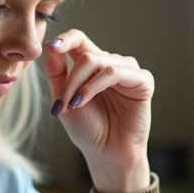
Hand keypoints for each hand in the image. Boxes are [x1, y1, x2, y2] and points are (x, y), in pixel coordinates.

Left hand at [44, 31, 153, 192]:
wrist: (106, 153)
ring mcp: (128, 70)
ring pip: (97, 62)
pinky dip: (94, 86)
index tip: (50, 46)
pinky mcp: (142, 80)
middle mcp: (111, 63)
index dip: (65, 39)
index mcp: (93, 64)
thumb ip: (56, 72)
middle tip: (60, 104)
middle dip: (68, 80)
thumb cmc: (88, 128)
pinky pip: (114, 73)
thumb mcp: (64, 98)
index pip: (79, 39)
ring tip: (71, 107)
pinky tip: (83, 101)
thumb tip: (50, 45)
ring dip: (78, 85)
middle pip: (84, 55)